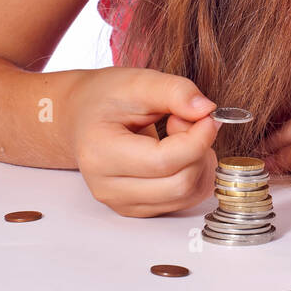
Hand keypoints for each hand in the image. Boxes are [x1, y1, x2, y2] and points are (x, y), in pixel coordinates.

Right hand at [68, 67, 219, 216]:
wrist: (81, 117)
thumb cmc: (106, 98)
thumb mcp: (138, 81)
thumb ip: (174, 91)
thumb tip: (206, 110)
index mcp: (101, 154)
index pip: (164, 161)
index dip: (197, 139)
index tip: (208, 117)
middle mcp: (108, 188)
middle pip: (180, 184)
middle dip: (199, 150)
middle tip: (188, 122)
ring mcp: (122, 203)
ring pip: (187, 196)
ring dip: (199, 164)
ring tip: (182, 136)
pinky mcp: (137, 208)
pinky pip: (183, 201)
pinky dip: (195, 176)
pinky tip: (180, 153)